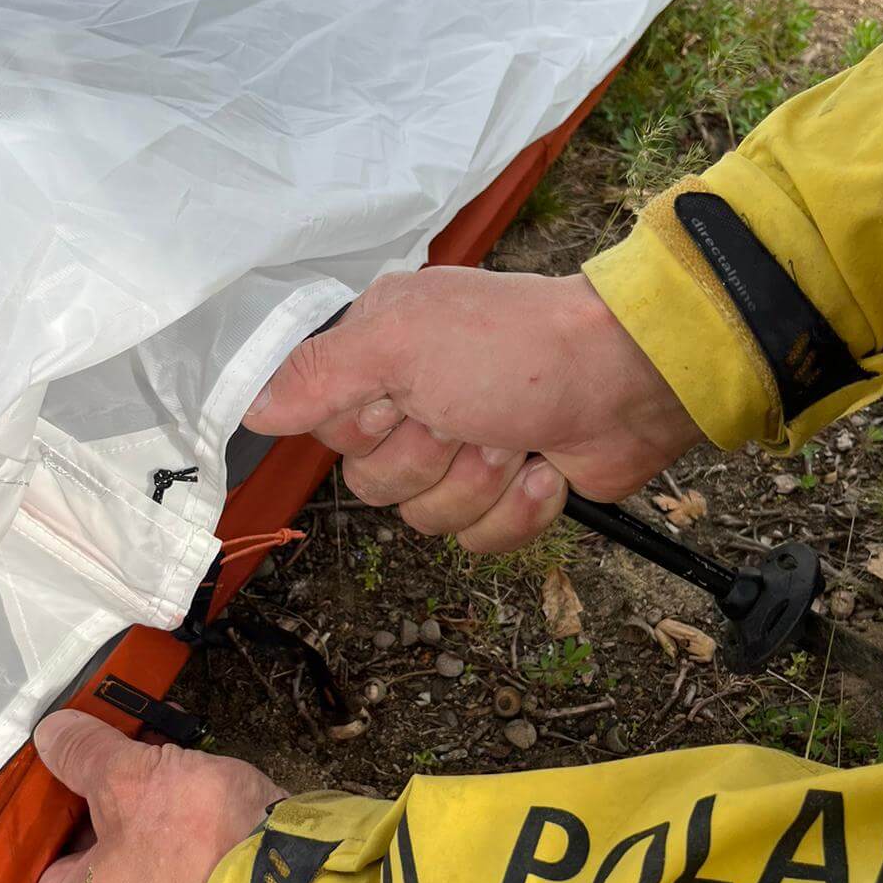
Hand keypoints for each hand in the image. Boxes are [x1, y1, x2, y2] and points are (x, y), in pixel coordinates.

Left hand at [24, 711, 281, 882]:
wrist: (290, 867)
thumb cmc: (192, 839)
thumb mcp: (126, 780)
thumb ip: (81, 753)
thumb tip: (50, 733)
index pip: (20, 864)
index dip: (21, 810)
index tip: (26, 762)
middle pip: (71, 843)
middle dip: (76, 785)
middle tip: (73, 734)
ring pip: (117, 833)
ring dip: (120, 782)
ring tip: (120, 727)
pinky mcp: (190, 879)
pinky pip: (156, 833)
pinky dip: (155, 795)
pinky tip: (161, 744)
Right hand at [244, 268, 699, 550]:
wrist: (630, 379)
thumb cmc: (517, 348)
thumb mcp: (399, 342)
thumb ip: (319, 375)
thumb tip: (253, 407)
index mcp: (379, 357)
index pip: (327, 432)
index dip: (368, 431)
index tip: (406, 399)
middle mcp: (414, 402)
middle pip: (373, 485)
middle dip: (431, 460)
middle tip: (471, 417)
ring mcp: (463, 451)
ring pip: (426, 519)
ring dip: (479, 483)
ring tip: (515, 438)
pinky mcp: (508, 492)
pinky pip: (478, 540)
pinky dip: (518, 509)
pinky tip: (544, 469)